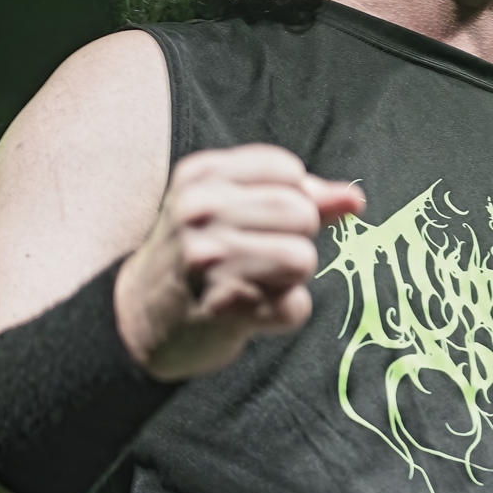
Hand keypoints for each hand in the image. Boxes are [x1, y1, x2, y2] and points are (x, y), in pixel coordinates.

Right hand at [114, 144, 363, 380]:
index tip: (260, 221)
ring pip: (303, 259)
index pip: (288, 172)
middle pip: (302, 215)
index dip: (290, 199)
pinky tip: (250, 311)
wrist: (136, 319)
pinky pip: (295, 307)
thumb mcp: (229, 208)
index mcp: (200, 177)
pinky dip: (283, 314)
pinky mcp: (224, 309)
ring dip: (290, 279)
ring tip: (254, 282)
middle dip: (294, 239)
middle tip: (257, 256)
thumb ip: (299, 195)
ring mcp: (209, 261)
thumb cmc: (196, 255)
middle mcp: (199, 213)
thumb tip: (356, 198)